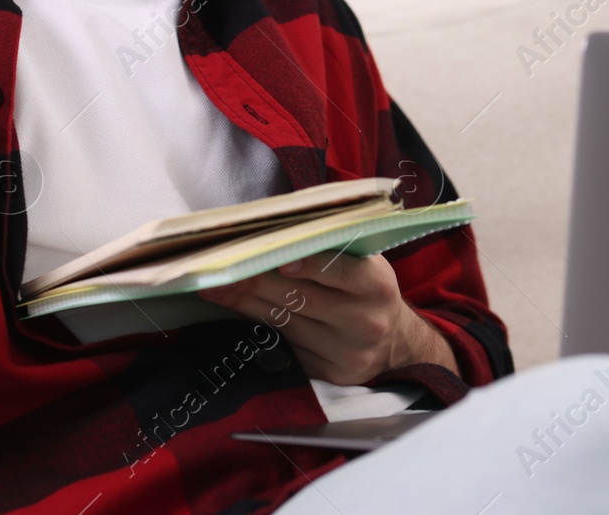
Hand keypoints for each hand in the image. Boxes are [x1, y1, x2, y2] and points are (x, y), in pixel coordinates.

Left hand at [197, 251, 458, 384]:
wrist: (394, 342)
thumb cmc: (366, 290)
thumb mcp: (364, 263)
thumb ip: (330, 249)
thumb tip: (273, 234)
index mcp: (376, 285)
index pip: (338, 270)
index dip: (307, 263)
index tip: (275, 257)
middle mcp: (364, 321)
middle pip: (300, 298)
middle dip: (254, 280)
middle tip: (220, 268)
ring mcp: (346, 352)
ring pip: (285, 323)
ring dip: (245, 303)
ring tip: (215, 287)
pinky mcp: (329, 374)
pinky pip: (285, 347)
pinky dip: (257, 327)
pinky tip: (236, 311)